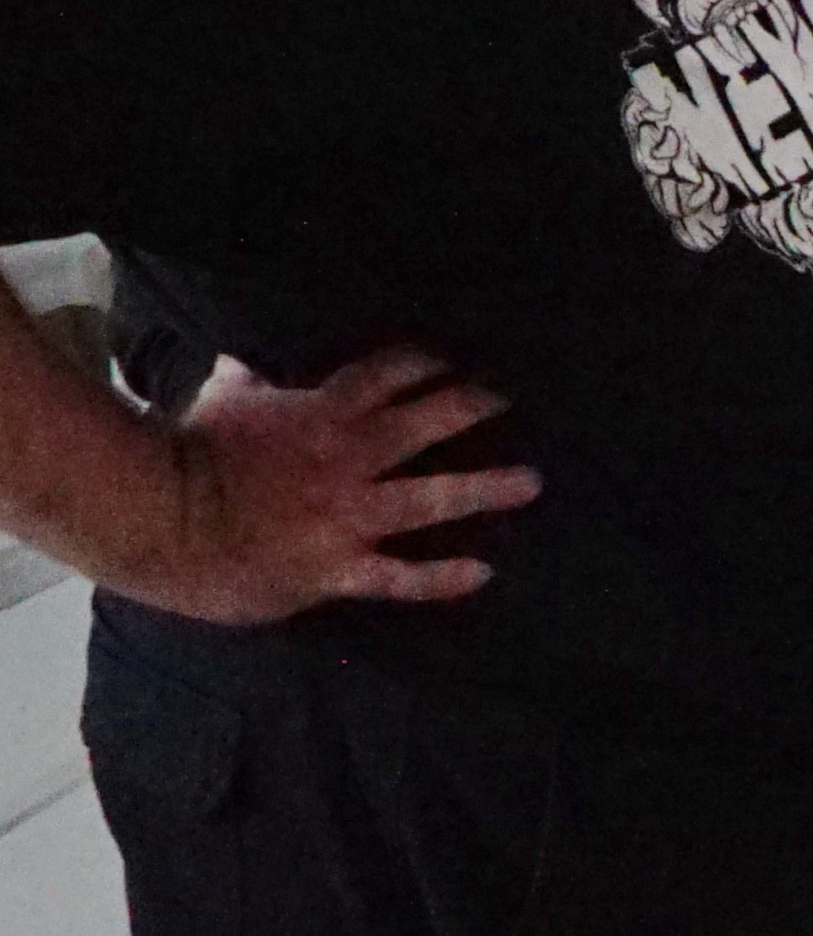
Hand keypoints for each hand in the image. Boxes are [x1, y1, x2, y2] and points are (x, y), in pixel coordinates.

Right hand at [125, 349, 538, 624]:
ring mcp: (346, 516)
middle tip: (511, 399)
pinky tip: (482, 573)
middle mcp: (345, 460)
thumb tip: (239, 360)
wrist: (159, 521)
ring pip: (430, 499)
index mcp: (317, 415)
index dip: (424, 363)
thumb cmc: (184, 457)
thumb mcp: (215, 405)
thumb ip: (241, 383)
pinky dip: (442, 578)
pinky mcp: (336, 568)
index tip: (456, 357)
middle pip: (423, 424)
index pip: (384, 375)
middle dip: (471, 408)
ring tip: (530, 482)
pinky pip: (400, 577)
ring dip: (484, 488)